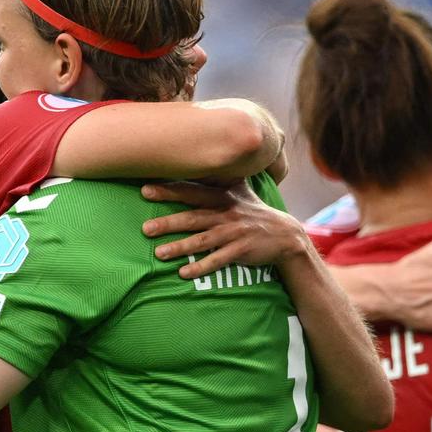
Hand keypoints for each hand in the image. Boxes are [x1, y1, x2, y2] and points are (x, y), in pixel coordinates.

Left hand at [142, 181, 312, 279]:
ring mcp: (235, 232)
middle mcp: (227, 213)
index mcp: (223, 197)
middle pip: (193, 217)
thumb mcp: (240, 192)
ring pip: (203, 240)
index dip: (169, 190)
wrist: (285, 235)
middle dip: (168, 222)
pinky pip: (218, 259)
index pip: (192, 192)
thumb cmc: (255, 212)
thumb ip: (219, 180)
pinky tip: (184, 272)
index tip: (146, 190)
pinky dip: (201, 266)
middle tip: (145, 228)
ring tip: (159, 253)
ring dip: (180, 247)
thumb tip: (200, 159)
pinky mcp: (242, 250)